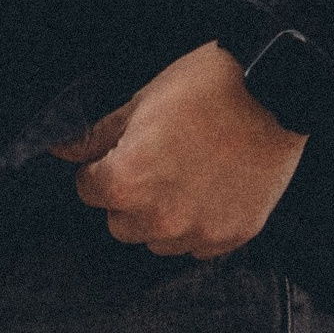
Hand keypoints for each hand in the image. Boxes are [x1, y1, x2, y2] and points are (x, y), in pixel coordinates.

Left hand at [54, 43, 306, 258]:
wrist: (272, 92)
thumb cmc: (205, 88)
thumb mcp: (141, 101)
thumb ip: (97, 135)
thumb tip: (61, 148)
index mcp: (126, 182)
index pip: (89, 190)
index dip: (99, 167)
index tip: (118, 153)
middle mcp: (158, 218)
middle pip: (120, 222)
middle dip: (128, 196)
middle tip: (154, 161)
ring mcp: (196, 232)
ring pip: (158, 239)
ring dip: (162, 215)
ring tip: (186, 173)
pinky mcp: (230, 238)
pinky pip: (197, 244)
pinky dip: (198, 223)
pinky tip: (210, 188)